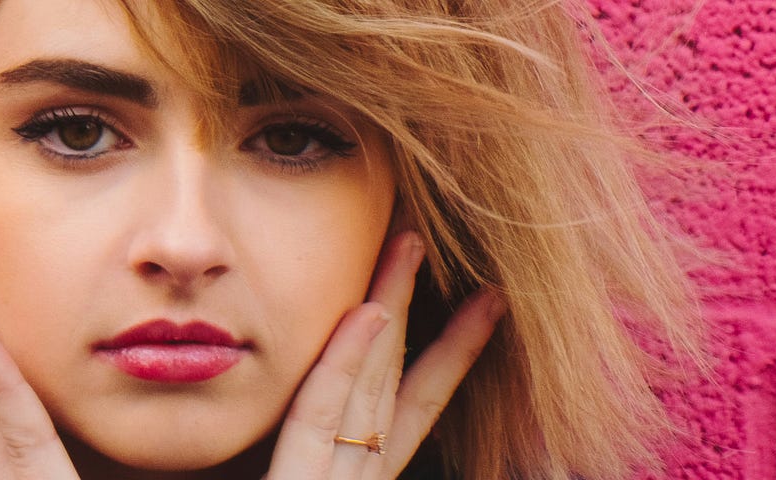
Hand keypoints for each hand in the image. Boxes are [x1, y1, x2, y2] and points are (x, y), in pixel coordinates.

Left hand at [265, 231, 504, 478]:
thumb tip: (302, 394)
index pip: (418, 402)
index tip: (484, 299)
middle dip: (421, 303)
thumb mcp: (291, 477)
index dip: (452, 349)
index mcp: (364, 472)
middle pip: (397, 375)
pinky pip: (319, 415)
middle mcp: (362, 473)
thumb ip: (306, 440)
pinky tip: (368, 312)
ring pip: (371, 381)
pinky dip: (345, 361)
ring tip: (412, 243)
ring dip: (391, 304)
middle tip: (432, 238)